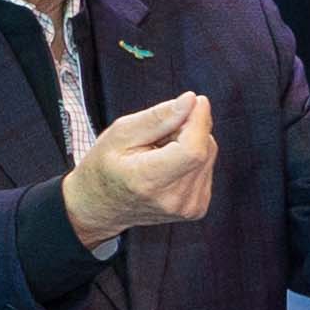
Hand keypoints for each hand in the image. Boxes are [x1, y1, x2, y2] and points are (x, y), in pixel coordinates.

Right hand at [64, 94, 219, 248]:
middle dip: (189, 128)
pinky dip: (192, 159)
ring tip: (159, 152)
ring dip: (191, 143)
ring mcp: (187, 208)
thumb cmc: (105, 166)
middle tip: (159, 133)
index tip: (195, 100)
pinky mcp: (197, 208)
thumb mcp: (121, 133)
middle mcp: (173, 199)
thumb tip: (190, 100)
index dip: (199, 121)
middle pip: (204, 148)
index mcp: (149, 181)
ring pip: (208, 155)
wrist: (100, 206)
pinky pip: (206, 168)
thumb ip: (158, 117)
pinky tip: (169, 165)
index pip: (193, 150)